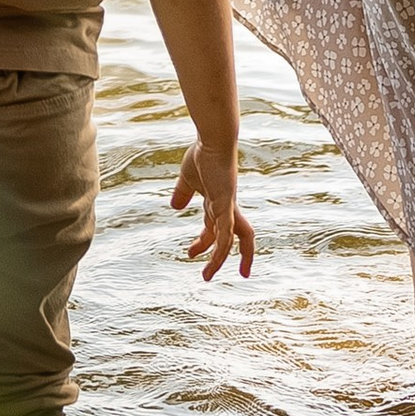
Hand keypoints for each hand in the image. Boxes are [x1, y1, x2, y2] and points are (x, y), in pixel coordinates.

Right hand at [171, 143, 251, 281]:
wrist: (213, 140)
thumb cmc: (203, 153)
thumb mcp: (188, 178)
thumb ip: (183, 193)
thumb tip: (175, 207)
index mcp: (219, 202)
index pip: (214, 228)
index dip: (203, 243)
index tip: (189, 254)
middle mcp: (227, 208)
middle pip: (237, 237)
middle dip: (238, 256)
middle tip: (228, 275)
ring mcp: (228, 207)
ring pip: (231, 240)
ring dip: (219, 259)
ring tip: (208, 275)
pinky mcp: (227, 205)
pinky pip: (226, 233)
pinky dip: (220, 248)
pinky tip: (215, 259)